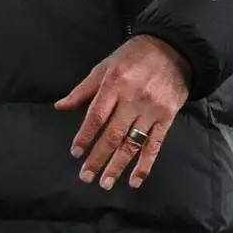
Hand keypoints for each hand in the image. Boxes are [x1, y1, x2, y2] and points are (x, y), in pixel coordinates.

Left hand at [54, 34, 189, 190]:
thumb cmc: (132, 56)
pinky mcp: (167, 118)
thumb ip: (83, 90)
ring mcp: (151, 110)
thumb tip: (60, 106)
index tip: (75, 153)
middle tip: (86, 177)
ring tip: (106, 183)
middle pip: (113, 135)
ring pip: (132, 144)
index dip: (85, 136)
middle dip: (98, 158)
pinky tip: (135, 179)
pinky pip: (155, 146)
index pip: (96, 116)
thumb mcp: (104, 67)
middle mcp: (133, 99)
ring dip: (118, 166)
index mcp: (114, 85)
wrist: (172, 50)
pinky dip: (145, 165)